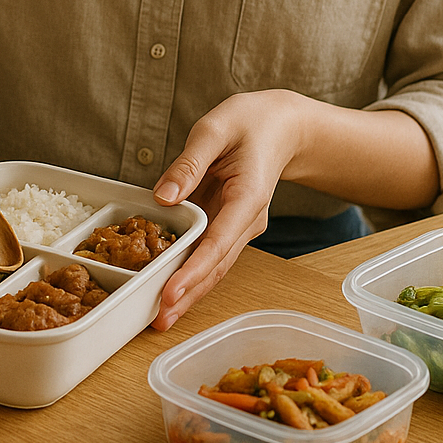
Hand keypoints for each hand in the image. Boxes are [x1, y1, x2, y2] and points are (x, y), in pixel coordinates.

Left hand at [151, 91, 307, 329]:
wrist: (282, 126)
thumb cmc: (250, 122)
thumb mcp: (215, 128)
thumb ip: (188, 163)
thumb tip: (162, 198)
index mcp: (248, 197)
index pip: (218, 243)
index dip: (193, 271)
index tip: (170, 293)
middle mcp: (249, 219)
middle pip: (217, 265)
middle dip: (189, 294)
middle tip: (160, 320)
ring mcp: (242, 225)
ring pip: (216, 266)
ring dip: (191, 292)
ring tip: (162, 317)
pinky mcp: (232, 224)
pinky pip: (211, 254)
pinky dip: (193, 274)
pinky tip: (171, 290)